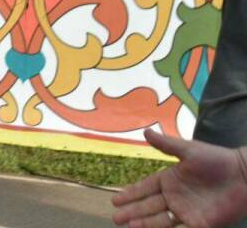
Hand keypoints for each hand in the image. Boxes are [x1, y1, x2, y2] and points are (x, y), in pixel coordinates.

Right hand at [111, 130, 246, 226]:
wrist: (244, 175)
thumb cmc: (217, 159)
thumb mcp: (189, 150)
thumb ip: (166, 144)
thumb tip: (145, 132)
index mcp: (169, 179)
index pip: (145, 188)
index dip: (131, 194)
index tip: (115, 201)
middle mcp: (175, 197)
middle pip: (148, 206)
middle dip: (132, 212)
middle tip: (115, 219)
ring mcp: (187, 211)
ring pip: (160, 220)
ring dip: (144, 223)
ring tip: (128, 227)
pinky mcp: (201, 224)